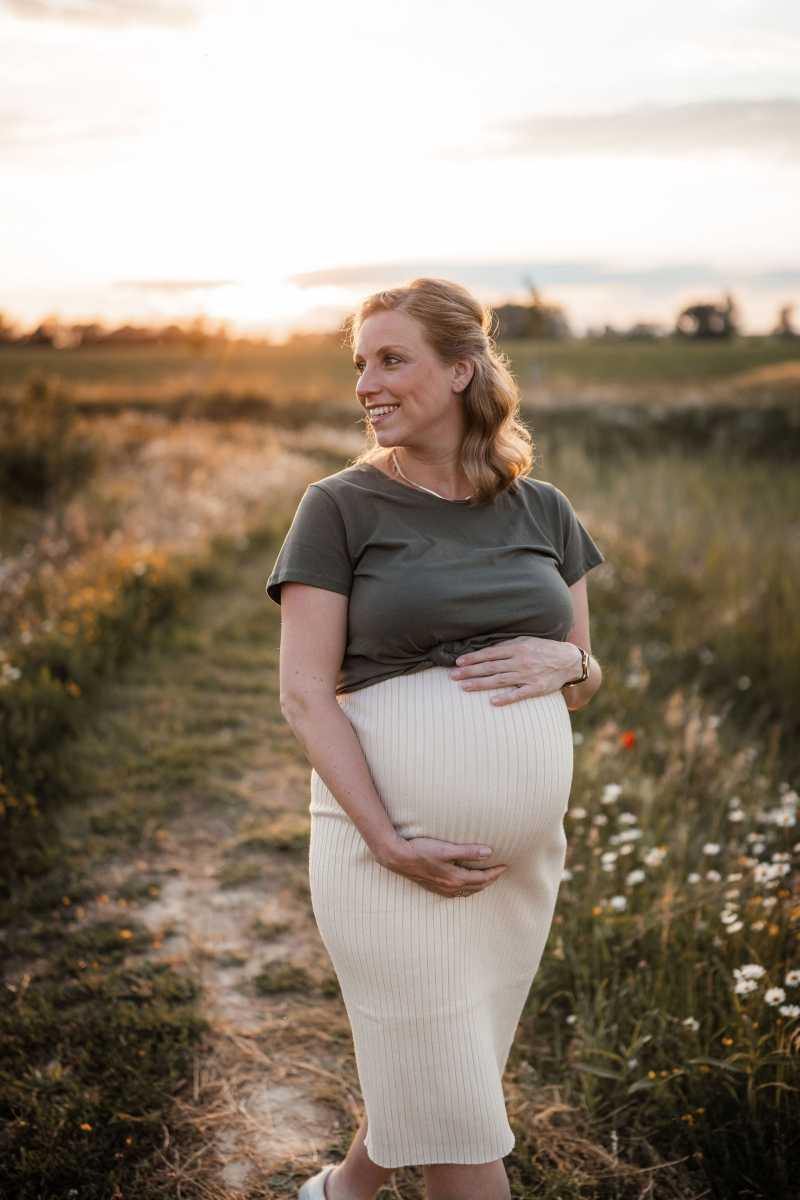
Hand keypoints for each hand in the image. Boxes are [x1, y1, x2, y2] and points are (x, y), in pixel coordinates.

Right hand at [377, 836, 508, 897]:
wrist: (398, 857)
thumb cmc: (421, 850)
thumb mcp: (446, 848)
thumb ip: (468, 851)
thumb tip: (489, 852)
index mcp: (455, 878)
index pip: (482, 878)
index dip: (495, 872)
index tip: (505, 866)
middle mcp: (450, 887)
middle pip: (476, 887)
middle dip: (490, 880)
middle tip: (499, 872)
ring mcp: (441, 889)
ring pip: (466, 892)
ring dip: (479, 886)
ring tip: (486, 879)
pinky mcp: (434, 887)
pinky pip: (456, 893)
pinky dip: (466, 889)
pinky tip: (464, 885)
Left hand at [447, 636, 581, 706]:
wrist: (569, 661)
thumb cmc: (544, 650)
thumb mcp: (526, 641)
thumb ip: (508, 646)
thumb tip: (487, 650)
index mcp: (517, 648)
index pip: (490, 654)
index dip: (473, 658)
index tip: (458, 663)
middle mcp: (520, 661)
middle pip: (491, 667)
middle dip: (470, 672)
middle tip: (453, 676)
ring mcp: (528, 675)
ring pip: (500, 680)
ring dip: (480, 684)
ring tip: (464, 687)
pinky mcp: (536, 688)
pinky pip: (519, 694)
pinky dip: (506, 698)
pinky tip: (492, 701)